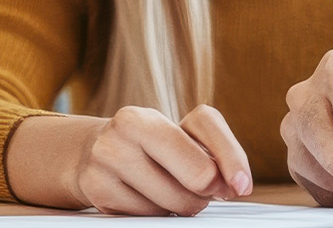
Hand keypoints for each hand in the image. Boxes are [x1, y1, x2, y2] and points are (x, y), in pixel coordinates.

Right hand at [8, 105, 251, 214]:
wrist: (90, 158)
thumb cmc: (149, 148)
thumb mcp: (177, 137)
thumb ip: (212, 151)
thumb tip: (233, 184)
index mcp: (148, 115)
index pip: (205, 123)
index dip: (231, 156)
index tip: (242, 186)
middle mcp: (125, 130)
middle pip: (197, 174)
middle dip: (207, 192)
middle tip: (203, 192)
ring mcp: (107, 161)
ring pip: (174, 203)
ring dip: (182, 207)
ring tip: (169, 192)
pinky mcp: (99, 192)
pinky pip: (149, 219)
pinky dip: (157, 216)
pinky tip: (149, 201)